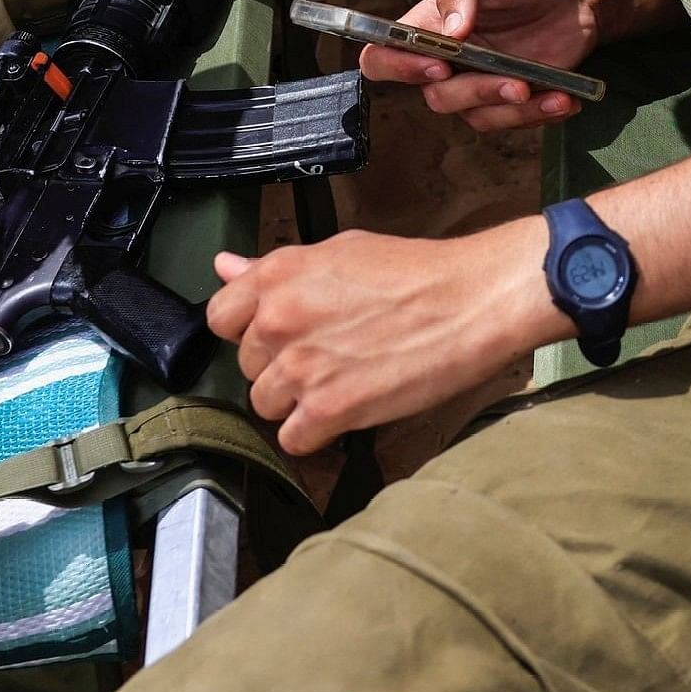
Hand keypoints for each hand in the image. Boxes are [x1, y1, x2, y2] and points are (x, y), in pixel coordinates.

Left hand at [207, 225, 557, 454]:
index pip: (220, 316)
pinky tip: (346, 411)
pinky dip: (316, 433)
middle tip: (327, 354)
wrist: (471, 302)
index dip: (248, 328)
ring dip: (296, 401)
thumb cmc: (417, 273)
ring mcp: (300, 367)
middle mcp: (280, 319)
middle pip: (246, 365)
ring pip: (264, 404)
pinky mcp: (327, 409)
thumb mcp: (340, 252)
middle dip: (280, 364)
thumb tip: (226, 267)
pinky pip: (293, 439)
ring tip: (340, 382)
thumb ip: (275, 267)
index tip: (275, 333)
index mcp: (279, 275)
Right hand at [361, 0, 594, 132]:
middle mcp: (446, 61)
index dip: (396, 68)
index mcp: (427, 25)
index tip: (437, 64)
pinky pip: (511, 121)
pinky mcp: (510, 100)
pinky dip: (539, 115)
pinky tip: (564, 99)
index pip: (382, 57)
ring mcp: (477, 83)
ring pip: (476, 116)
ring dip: (513, 110)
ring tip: (549, 92)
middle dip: (476, 92)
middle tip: (515, 81)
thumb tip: (450, 30)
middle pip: (436, 96)